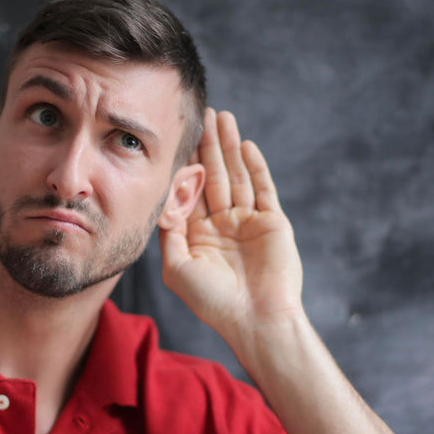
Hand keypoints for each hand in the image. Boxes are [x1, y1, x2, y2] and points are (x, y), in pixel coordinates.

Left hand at [158, 108, 304, 339]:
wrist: (256, 320)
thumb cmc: (214, 301)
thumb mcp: (177, 268)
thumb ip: (168, 232)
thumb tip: (160, 199)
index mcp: (199, 235)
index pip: (191, 190)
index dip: (185, 164)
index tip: (177, 136)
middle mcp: (224, 225)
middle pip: (215, 175)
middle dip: (209, 145)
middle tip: (203, 113)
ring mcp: (249, 222)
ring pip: (238, 176)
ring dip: (230, 147)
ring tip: (224, 117)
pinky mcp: (273, 223)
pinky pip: (264, 189)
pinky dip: (256, 167)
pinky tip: (245, 145)